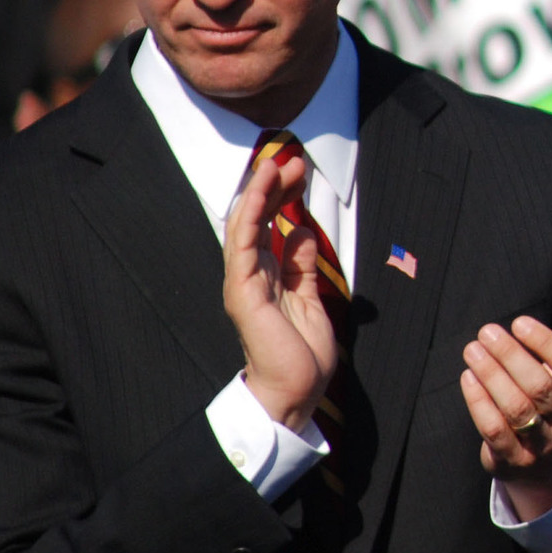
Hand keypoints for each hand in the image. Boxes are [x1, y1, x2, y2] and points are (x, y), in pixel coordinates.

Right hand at [221, 152, 336, 434]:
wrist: (295, 392)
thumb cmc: (300, 354)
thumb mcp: (309, 299)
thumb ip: (302, 266)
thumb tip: (303, 232)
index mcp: (268, 277)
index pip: (270, 227)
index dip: (284, 198)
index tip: (301, 174)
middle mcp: (252, 275)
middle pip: (258, 220)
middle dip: (275, 188)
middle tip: (293, 161)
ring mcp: (244, 281)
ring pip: (246, 225)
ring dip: (260, 192)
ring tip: (275, 163)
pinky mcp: (243, 290)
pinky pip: (243, 244)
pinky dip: (251, 213)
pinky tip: (262, 189)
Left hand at [461, 281, 551, 520]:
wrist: (546, 461)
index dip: (547, 344)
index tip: (520, 322)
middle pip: (541, 388)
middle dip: (511, 357)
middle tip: (486, 331)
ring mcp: (542, 444)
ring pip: (516, 409)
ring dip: (491, 376)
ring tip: (472, 349)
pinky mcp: (514, 460)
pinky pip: (494, 430)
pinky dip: (479, 403)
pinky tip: (468, 377)